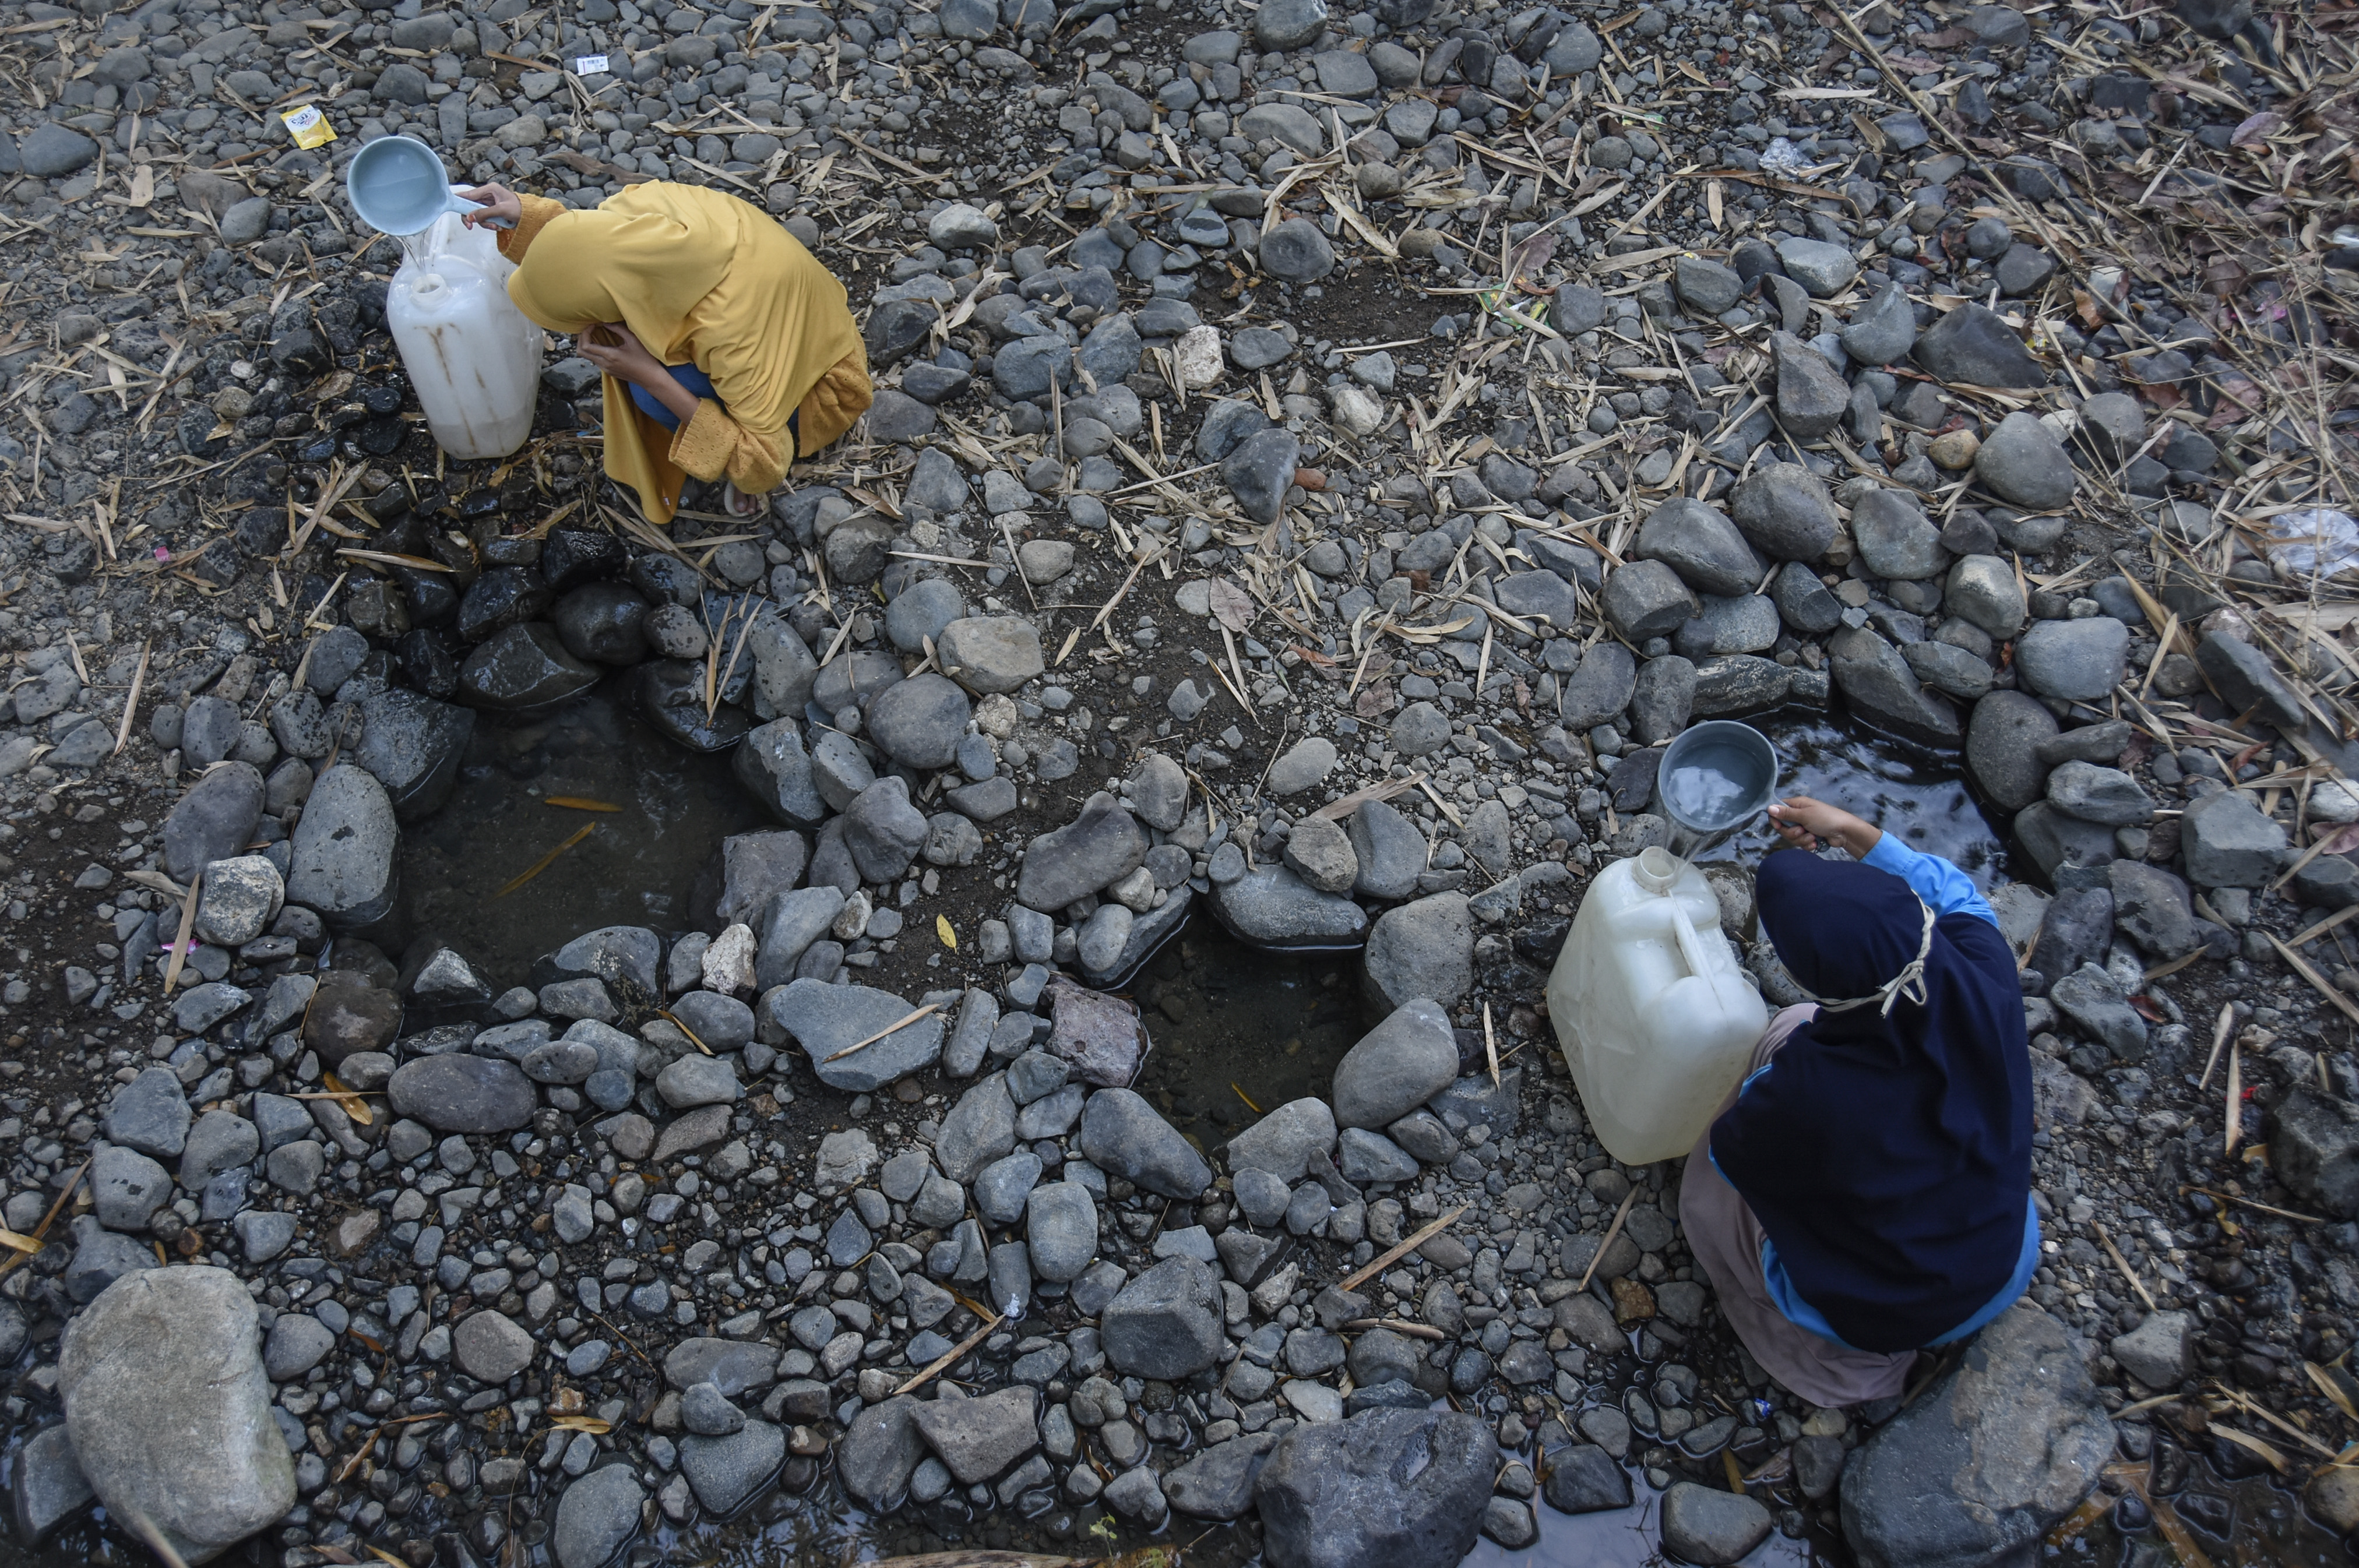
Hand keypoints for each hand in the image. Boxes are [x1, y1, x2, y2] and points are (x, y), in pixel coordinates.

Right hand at [457, 183, 521, 228]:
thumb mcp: (502, 210)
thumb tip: (470, 217)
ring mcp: (489, 204)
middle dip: (474, 217)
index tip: (457, 211)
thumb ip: (485, 213)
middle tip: (471, 226)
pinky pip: (485, 219)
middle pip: (471, 206)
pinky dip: (490, 224)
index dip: (460, 202)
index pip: (468, 194)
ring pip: (478, 215)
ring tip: (496, 225)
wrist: (532, 216)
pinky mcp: (492, 212)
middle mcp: (488, 195)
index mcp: (489, 189)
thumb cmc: (521, 209)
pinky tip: (499, 225)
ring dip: (485, 223)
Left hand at [578, 323, 701, 424]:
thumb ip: (618, 329)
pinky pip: (596, 360)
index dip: (585, 334)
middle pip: (581, 352)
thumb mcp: (633, 340)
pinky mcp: (609, 372)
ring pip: (588, 357)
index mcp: (610, 356)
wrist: (651, 378)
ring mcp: (606, 369)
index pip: (586, 346)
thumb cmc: (645, 359)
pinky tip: (604, 344)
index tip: (593, 325)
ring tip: (596, 335)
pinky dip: (595, 351)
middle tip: (589, 330)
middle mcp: (605, 364)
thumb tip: (606, 323)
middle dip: (581, 339)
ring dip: (588, 345)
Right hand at [1767, 795, 1881, 857]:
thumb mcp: (1804, 815)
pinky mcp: (1810, 836)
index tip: (1779, 826)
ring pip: (1792, 837)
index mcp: (1797, 805)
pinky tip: (1816, 842)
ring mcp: (1805, 826)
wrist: (1845, 832)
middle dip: (1792, 833)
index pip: (1777, 811)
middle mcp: (1799, 815)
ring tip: (1812, 837)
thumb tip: (1768, 808)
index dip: (1776, 820)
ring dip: (1801, 840)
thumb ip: (1786, 813)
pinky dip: (1807, 844)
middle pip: (1783, 827)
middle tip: (1802, 831)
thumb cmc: (1826, 818)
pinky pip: (1800, 843)